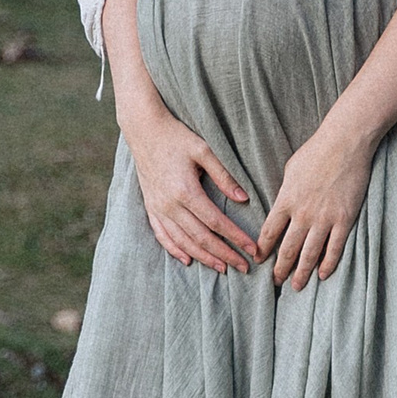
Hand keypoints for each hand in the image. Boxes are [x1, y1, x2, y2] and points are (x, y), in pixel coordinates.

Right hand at [125, 104, 259, 273]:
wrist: (144, 130)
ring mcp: (158, 208)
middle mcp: (170, 205)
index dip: (236, 238)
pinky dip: (175, 250)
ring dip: (203, 257)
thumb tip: (244, 198)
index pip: (216, 222)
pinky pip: (162, 235)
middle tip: (243, 267)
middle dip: (224, 254)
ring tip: (222, 268)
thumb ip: (224, 176)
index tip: (252, 249)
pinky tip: (187, 259)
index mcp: (186, 191)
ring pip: (182, 241)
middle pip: (201, 238)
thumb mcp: (203, 150)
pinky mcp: (150, 207)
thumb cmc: (176, 136)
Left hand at [256, 120, 373, 290]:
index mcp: (285, 201)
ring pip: (309, 254)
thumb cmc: (316, 151)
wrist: (345, 143)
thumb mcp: (290, 170)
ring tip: (297, 286)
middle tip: (276, 282)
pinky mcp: (344, 219)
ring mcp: (324, 219)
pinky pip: (335, 248)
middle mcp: (302, 214)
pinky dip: (328, 264)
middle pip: (287, 249)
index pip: (269, 233)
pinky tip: (323, 274)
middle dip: (280, 269)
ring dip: (302, 272)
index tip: (259, 261)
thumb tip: (281, 205)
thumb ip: (285, 192)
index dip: (262, 251)